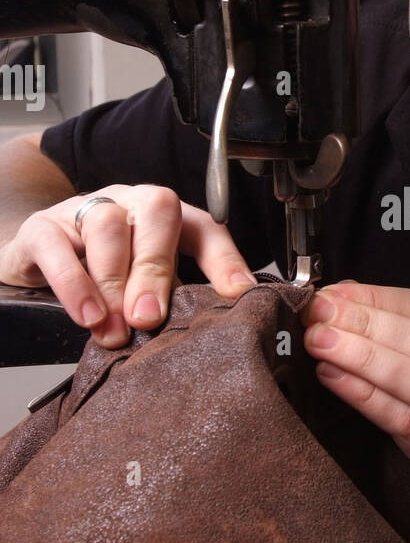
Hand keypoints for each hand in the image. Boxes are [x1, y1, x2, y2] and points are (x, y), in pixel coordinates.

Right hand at [0, 184, 257, 347]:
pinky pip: (56, 245)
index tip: (239, 295)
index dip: (225, 259)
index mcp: (165, 219)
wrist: (38, 260)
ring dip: (113, 282)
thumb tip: (200, 337)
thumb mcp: (143, 287)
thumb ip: (171, 302)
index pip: (204, 227)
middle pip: (158, 212)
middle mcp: (131, 204)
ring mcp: (86, 210)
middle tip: (149, 318)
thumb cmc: (102, 275)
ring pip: (108, 225)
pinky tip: (86, 315)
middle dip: (157, 268)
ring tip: (114, 328)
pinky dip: (73, 283)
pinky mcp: (43, 228)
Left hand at [301, 280, 409, 510]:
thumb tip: (340, 298)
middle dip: (365, 324)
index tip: (330, 296)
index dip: (376, 299)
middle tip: (317, 317)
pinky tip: (334, 379)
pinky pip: (406, 423)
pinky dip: (367, 398)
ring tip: (321, 344)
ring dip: (363, 358)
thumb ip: (402, 330)